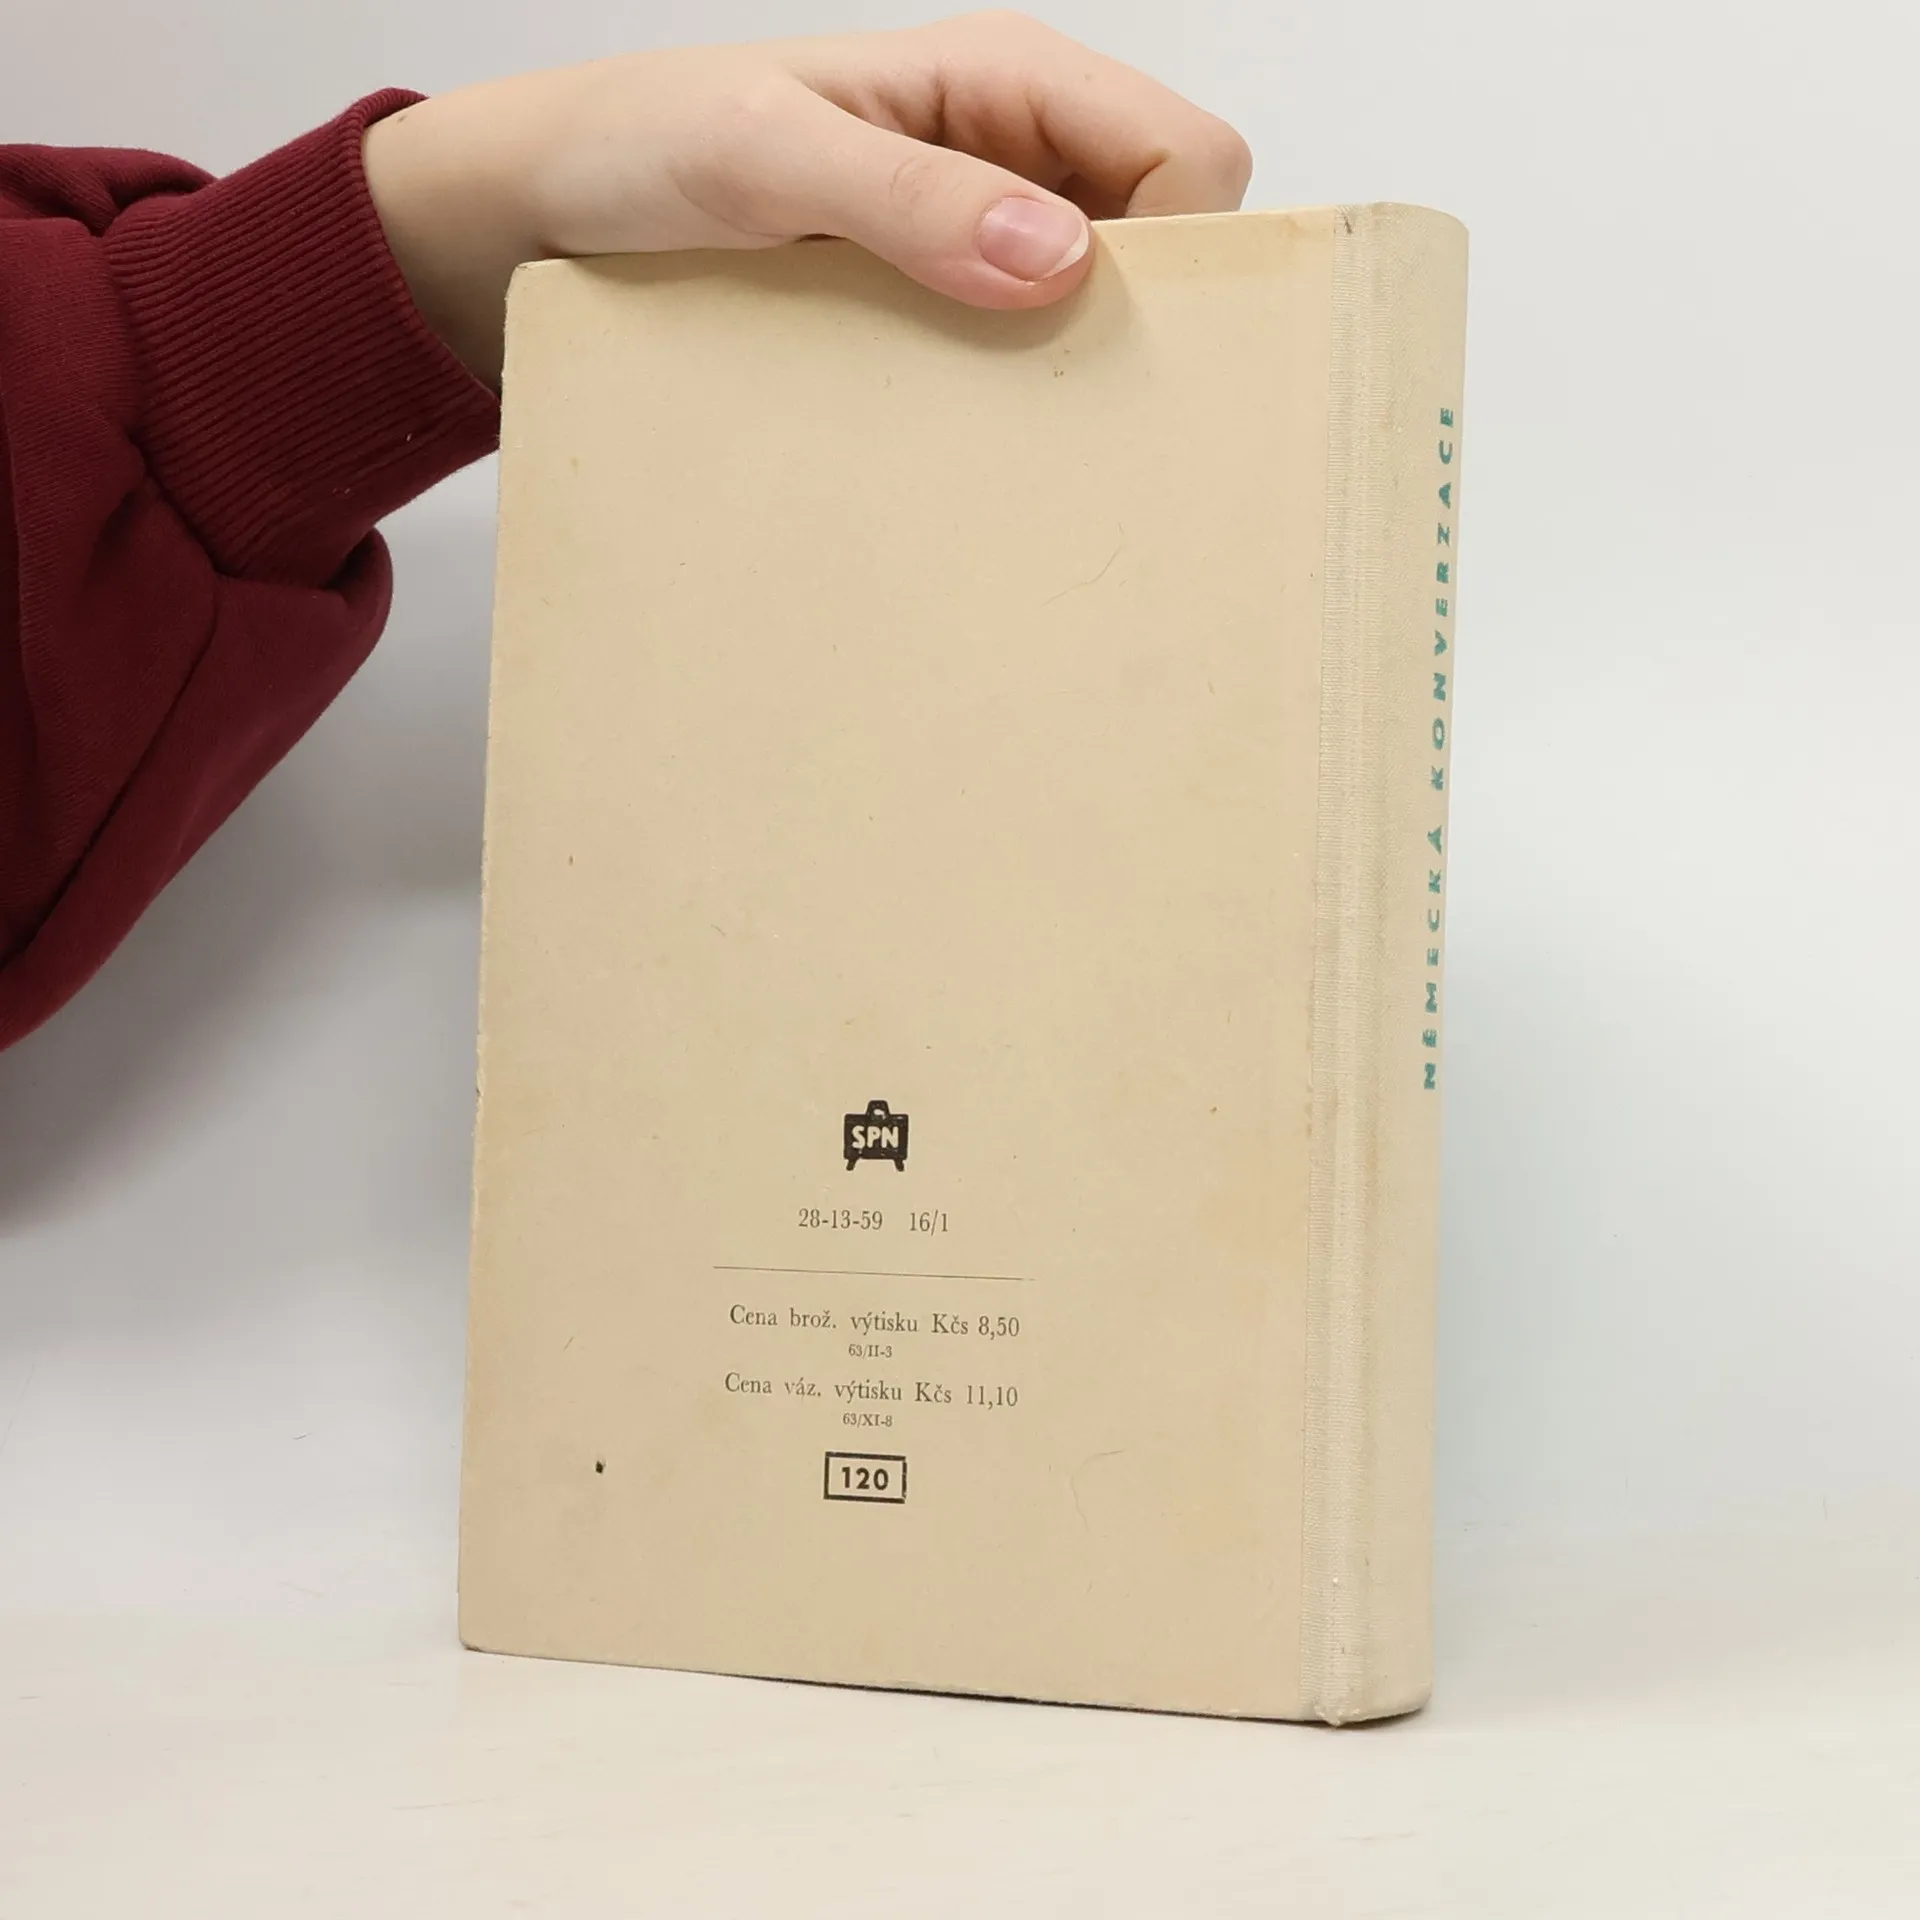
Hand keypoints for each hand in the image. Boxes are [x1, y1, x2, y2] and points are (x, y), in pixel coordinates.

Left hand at [363, 13, 1251, 382]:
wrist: (551, 204)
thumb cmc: (641, 145)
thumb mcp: (764, 155)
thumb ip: (908, 195)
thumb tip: (1059, 258)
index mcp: (1003, 76)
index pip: (1188, 156)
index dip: (1188, 248)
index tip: (1116, 340)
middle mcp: (1011, 148)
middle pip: (1166, 235)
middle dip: (1151, 318)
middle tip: (1073, 403)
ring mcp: (979, 229)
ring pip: (1102, 301)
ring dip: (1080, 365)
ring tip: (1018, 430)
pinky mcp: (937, 295)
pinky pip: (1025, 344)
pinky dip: (1018, 387)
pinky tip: (969, 429)